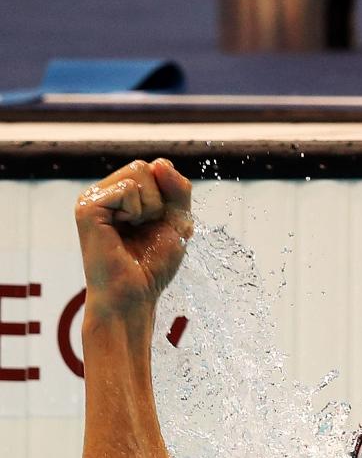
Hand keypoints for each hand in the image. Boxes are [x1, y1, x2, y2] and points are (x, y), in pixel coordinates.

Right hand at [75, 159, 192, 312]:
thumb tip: (161, 164)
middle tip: (145, 228)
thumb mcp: (177, 222)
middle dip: (160, 200)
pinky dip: (136, 211)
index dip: (170, 195)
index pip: (157, 168)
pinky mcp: (87, 206)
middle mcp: (105, 192)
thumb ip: (178, 191)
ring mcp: (93, 198)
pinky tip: (122, 230)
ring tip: (134, 229)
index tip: (159, 224)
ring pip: (139, 171)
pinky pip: (127, 188)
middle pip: (146, 166)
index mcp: (123, 195)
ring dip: (151, 206)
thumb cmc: (152, 264)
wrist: (135, 293)